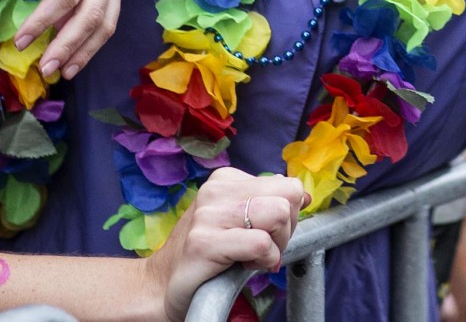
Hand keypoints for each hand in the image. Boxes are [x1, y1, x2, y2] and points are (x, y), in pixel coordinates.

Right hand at [149, 168, 308, 321]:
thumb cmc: (206, 256)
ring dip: (277, 245)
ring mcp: (208, 215)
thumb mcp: (238, 220)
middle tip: (265, 248)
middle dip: (287, 229)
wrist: (161, 285)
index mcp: (226, 180)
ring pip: (278, 215)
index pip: (287, 185)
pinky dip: (265, 261)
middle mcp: (216, 191)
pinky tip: (246, 267)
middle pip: (288, 196)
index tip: (268, 234)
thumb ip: (266, 203)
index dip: (289, 215)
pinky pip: (261, 245)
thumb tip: (304, 195)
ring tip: (254, 258)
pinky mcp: (204, 243)